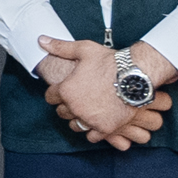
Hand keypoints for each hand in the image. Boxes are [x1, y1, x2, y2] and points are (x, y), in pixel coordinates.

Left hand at [41, 38, 168, 149]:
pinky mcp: (104, 128)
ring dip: (78, 119)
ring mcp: (90, 119)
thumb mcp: (84, 49)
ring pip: (75, 125)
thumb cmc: (110, 62)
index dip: (56, 92)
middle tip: (77, 99)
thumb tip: (41, 40)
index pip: (50, 97)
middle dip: (67, 105)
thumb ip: (60, 47)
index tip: (63, 90)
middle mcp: (75, 107)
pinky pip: (91, 136)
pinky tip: (97, 122)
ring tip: (86, 111)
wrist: (136, 75)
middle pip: (62, 112)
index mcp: (66, 90)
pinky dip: (93, 131)